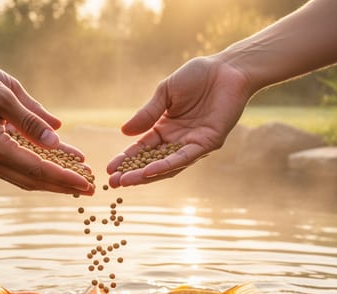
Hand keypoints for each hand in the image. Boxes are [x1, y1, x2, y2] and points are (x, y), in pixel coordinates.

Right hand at [0, 65, 93, 194]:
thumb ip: (30, 119)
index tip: (87, 183)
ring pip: (24, 178)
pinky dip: (36, 169)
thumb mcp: (3, 93)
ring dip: (51, 180)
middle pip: (33, 181)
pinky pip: (14, 168)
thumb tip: (58, 138)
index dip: (65, 177)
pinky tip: (54, 165)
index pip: (37, 169)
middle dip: (63, 185)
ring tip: (77, 181)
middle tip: (91, 189)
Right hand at [106, 56, 252, 186]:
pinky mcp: (209, 143)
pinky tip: (150, 170)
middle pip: (152, 162)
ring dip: (146, 174)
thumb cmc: (198, 76)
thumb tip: (123, 132)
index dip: (125, 159)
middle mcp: (178, 140)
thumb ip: (147, 113)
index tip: (109, 169)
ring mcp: (193, 144)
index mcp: (166, 128)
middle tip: (114, 183)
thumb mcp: (165, 93)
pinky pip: (185, 157)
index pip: (142, 149)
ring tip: (127, 181)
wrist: (227, 68)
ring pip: (167, 165)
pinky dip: (167, 165)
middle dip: (132, 173)